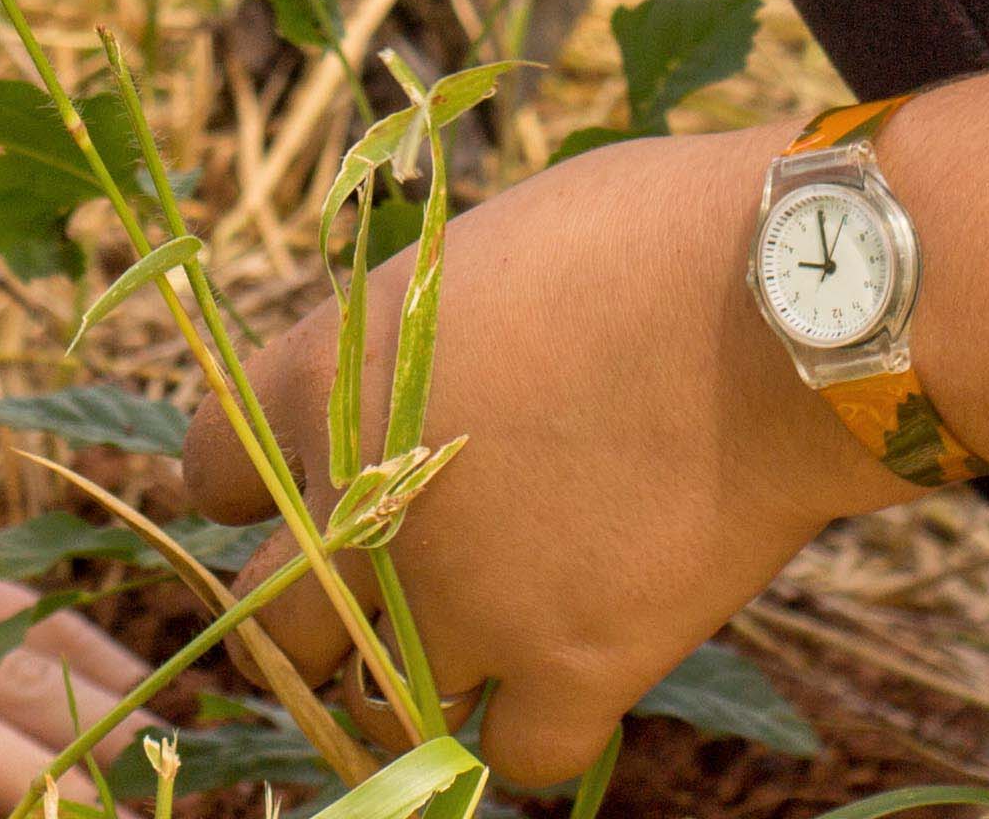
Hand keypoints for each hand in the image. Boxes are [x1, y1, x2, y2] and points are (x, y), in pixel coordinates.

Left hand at [181, 128, 903, 786]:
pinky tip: (561, 685)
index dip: (249, 490)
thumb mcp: (475, 254)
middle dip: (313, 616)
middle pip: (272, 622)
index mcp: (323, 379)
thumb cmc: (640, 231)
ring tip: (456, 657)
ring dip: (407, 690)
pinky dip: (529, 733)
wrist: (779, 304)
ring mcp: (464, 601)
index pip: (209, 471)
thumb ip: (411, 345)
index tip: (288, 494)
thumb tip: (416, 379)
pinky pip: (509, 755)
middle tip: (364, 602)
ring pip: (375, 708)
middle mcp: (362, 505)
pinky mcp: (572, 667)